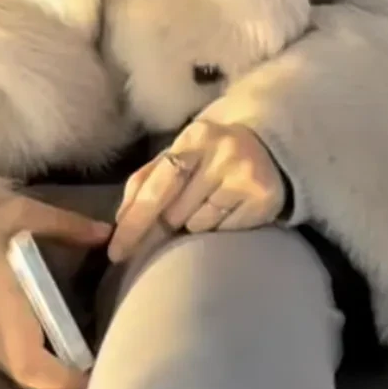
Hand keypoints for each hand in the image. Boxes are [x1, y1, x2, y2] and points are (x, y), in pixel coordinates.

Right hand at [0, 195, 111, 388]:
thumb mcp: (14, 215)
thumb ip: (62, 224)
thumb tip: (106, 234)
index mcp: (7, 317)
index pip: (34, 368)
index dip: (68, 380)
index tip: (101, 372)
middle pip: (39, 386)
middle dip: (74, 385)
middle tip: (111, 362)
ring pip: (30, 382)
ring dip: (61, 378)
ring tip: (98, 354)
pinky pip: (19, 370)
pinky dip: (46, 368)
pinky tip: (69, 344)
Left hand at [109, 117, 287, 263]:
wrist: (271, 148)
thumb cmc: (211, 156)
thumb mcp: (179, 155)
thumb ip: (147, 180)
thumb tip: (121, 220)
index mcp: (194, 137)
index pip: (156, 186)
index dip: (134, 222)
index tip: (116, 252)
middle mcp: (222, 152)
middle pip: (175, 211)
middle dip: (165, 224)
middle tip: (173, 221)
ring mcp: (245, 176)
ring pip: (198, 225)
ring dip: (195, 224)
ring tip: (209, 205)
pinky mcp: (263, 199)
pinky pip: (224, 231)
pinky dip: (220, 228)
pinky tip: (229, 210)